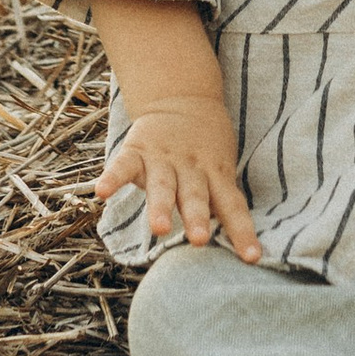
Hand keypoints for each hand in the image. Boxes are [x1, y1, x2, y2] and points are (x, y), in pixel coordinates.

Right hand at [95, 94, 262, 256]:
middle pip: (195, 195)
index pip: (232, 205)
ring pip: (162, 184)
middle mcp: (190, 169)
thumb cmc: (206, 149)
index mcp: (215, 175)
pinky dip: (112, 178)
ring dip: (159, 206)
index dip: (242, 231)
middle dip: (196, 217)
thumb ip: (222, 201)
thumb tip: (242, 247)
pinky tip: (102, 192)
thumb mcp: (220, 169)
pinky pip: (122, 165)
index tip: (252, 258)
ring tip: (158, 228)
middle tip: (199, 240)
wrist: (181, 98)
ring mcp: (162, 159)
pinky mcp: (136, 150)